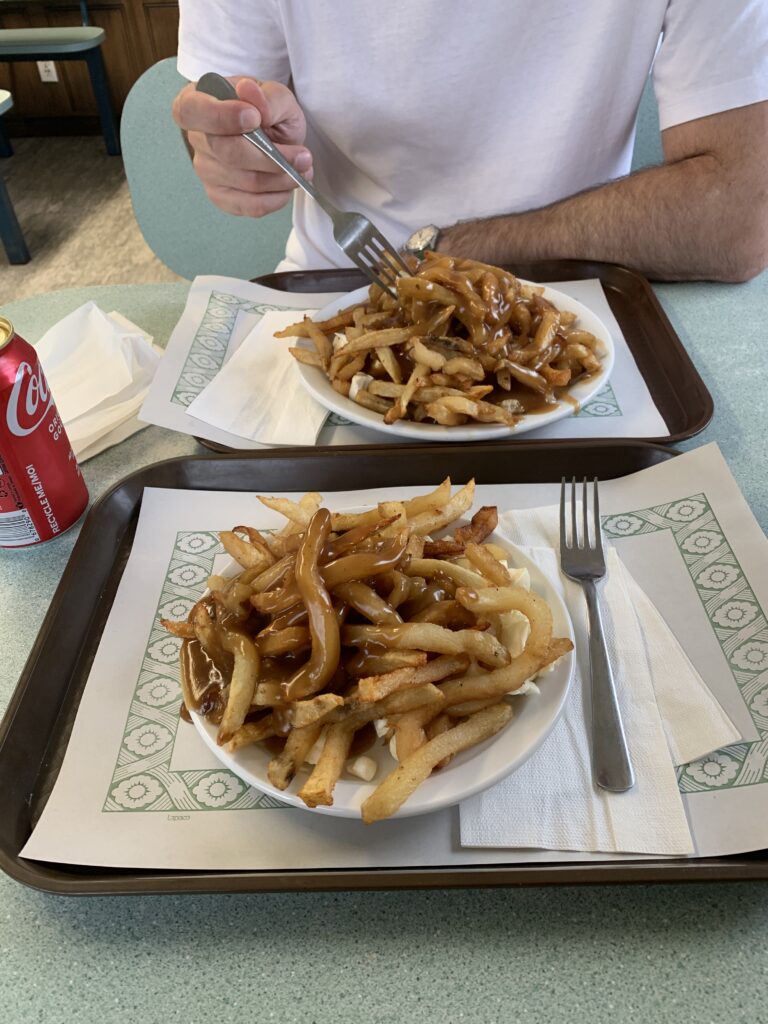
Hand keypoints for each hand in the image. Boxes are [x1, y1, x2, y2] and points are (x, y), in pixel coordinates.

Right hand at [172, 76, 311, 217]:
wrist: (273, 134)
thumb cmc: (268, 112)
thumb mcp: (275, 95)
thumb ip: (265, 96)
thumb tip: (249, 93)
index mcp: (196, 103)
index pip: (191, 112)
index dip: (221, 117)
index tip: (254, 118)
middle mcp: (197, 140)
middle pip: (227, 153)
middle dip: (271, 156)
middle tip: (302, 155)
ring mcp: (206, 172)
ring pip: (246, 182)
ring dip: (282, 178)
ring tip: (303, 168)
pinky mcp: (222, 197)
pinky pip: (251, 206)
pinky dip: (277, 198)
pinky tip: (288, 185)